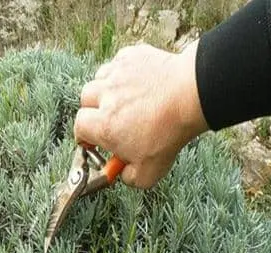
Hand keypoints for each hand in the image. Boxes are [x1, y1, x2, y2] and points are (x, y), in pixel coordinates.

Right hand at [74, 42, 208, 188]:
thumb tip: (122, 173)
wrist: (191, 97)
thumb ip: (129, 177)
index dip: (85, 137)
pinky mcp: (133, 55)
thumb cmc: (170, 134)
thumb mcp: (149, 174)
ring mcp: (118, 73)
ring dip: (108, 89)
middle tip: (111, 120)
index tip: (93, 142)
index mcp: (104, 125)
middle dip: (94, 111)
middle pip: (86, 100)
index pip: (79, 129)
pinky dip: (127, 73)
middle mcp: (104, 95)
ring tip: (128, 100)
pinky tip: (142, 83)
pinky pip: (121, 63)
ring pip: (101, 79)